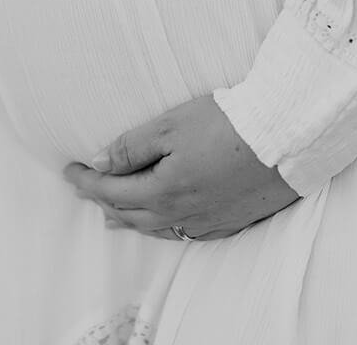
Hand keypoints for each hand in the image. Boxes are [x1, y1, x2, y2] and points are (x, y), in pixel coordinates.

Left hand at [62, 94, 299, 240]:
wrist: (288, 137)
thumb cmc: (230, 123)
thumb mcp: (172, 124)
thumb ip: (132, 146)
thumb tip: (101, 163)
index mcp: (163, 190)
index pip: (111, 191)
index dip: (85, 181)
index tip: (68, 169)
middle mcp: (182, 214)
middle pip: (130, 214)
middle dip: (102, 201)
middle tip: (84, 188)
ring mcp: (207, 222)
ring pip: (155, 228)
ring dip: (128, 220)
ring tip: (110, 216)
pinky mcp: (230, 222)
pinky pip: (183, 233)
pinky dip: (161, 227)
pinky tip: (161, 223)